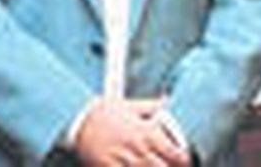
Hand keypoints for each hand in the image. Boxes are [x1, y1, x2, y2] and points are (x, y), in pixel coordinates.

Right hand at [74, 97, 189, 166]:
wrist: (75, 120)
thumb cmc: (102, 112)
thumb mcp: (129, 105)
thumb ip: (151, 106)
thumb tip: (167, 100)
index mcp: (145, 132)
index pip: (176, 154)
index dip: (184, 161)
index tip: (184, 162)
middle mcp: (137, 148)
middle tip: (171, 166)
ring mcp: (123, 161)